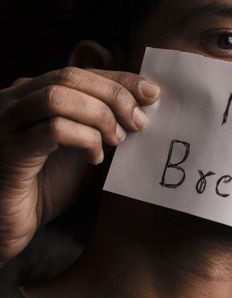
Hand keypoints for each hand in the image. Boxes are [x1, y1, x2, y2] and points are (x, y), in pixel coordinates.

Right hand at [0, 67, 159, 262]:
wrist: (8, 225)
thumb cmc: (47, 185)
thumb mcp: (82, 145)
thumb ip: (100, 121)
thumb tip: (140, 102)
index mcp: (32, 94)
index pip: (80, 72)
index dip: (119, 78)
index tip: (152, 93)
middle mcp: (13, 102)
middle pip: (70, 77)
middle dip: (114, 95)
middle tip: (139, 121)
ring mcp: (6, 124)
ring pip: (58, 98)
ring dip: (100, 117)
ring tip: (117, 140)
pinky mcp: (8, 152)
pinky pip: (52, 130)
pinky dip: (84, 140)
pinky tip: (94, 158)